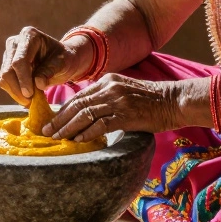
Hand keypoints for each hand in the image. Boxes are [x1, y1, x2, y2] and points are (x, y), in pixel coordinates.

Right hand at [0, 26, 92, 104]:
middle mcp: (15, 42)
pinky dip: (15, 92)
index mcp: (29, 35)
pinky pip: (4, 83)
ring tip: (31, 100)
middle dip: (18, 89)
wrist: (61, 59)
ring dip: (16, 93)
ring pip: (3, 78)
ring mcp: (8, 53)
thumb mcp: (62, 63)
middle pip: (8, 70)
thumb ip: (50, 70)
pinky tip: (27, 95)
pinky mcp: (5, 65)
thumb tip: (38, 83)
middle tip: (31, 102)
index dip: (23, 79)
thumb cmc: (63, 59)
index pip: (20, 60)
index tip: (30, 94)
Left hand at [47, 74, 197, 141]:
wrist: (173, 100)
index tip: (51, 122)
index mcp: (107, 81)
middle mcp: (109, 88)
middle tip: (47, 132)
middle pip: (77, 105)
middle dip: (59, 120)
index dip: (62, 110)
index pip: (78, 96)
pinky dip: (87, 133)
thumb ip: (106, 97)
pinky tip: (79, 140)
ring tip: (58, 138)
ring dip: (68, 128)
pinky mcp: (125, 114)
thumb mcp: (124, 91)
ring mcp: (117, 101)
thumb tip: (86, 115)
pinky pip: (100, 124)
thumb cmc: (150, 100)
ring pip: (85, 114)